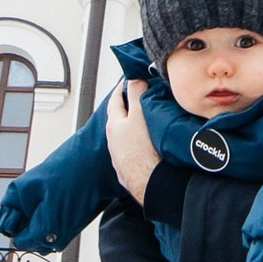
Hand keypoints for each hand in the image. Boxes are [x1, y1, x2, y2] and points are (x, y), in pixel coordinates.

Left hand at [105, 78, 159, 202]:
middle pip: (119, 118)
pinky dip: (139, 144)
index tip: (128, 81)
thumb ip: (136, 95)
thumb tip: (134, 79)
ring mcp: (120, 156)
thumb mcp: (139, 115)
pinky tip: (149, 145)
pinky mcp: (128, 169)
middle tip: (140, 99)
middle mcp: (113, 141)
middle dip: (128, 108)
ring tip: (147, 122)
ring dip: (133, 127)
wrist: (149, 182)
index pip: (115, 100)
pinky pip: (133, 151)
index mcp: (114, 125)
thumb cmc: (143, 150)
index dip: (122, 88)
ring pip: (126, 136)